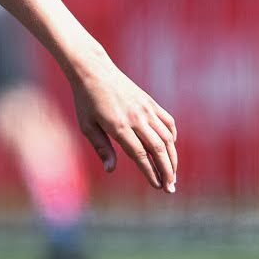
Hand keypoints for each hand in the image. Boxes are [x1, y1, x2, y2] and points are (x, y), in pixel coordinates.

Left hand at [67, 58, 177, 192]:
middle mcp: (136, 118)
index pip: (139, 155)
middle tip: (171, 188)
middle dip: (167, 171)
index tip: (157, 186)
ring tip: (173, 174)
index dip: (150, 173)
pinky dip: (172, 137)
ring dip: (172, 158)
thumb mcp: (87, 125)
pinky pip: (167, 122)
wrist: (94, 70)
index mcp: (118, 126)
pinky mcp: (150, 102)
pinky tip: (170, 149)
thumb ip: (101, 148)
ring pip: (167, 138)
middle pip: (157, 149)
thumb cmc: (86, 100)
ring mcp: (146, 109)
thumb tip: (111, 170)